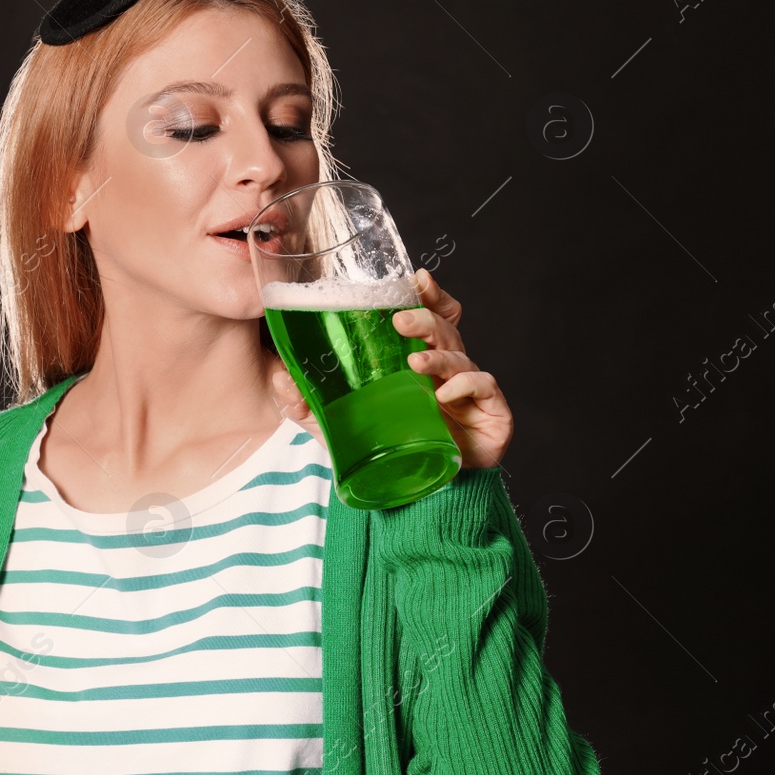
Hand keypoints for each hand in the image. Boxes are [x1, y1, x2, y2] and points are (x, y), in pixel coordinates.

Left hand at [268, 267, 512, 468]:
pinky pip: (483, 386)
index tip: (417, 279)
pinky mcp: (492, 412)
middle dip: (424, 318)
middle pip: (444, 328)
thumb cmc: (391, 449)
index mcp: (419, 359)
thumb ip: (309, 405)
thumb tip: (281, 380)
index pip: (430, 316)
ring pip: (460, 356)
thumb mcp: (340, 426)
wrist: (427, 495)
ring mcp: (471, 389)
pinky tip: (446, 395)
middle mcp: (448, 368)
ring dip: (438, 355)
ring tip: (414, 363)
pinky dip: (466, 385)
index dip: (428, 295)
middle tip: (399, 321)